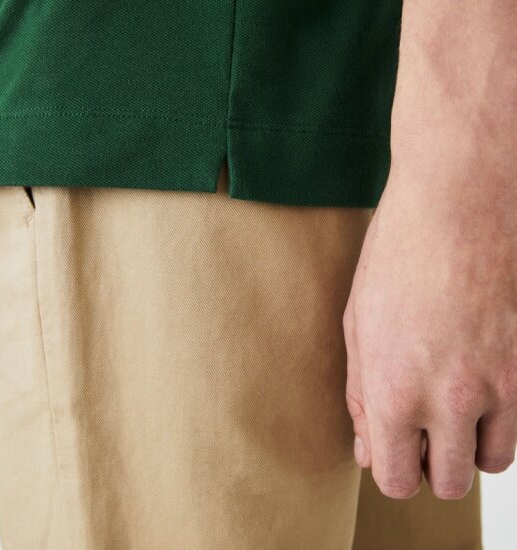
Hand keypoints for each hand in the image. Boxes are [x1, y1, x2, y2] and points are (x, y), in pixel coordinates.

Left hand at [343, 173, 516, 499]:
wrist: (459, 203)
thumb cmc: (397, 257)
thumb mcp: (358, 324)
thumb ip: (362, 395)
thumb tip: (369, 449)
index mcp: (394, 391)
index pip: (395, 479)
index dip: (390, 469)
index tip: (390, 447)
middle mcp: (450, 400)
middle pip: (447, 484)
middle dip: (427, 463)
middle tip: (418, 427)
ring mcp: (499, 385)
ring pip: (487, 462)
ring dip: (464, 446)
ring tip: (447, 406)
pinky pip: (516, 426)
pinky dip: (495, 420)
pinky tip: (475, 384)